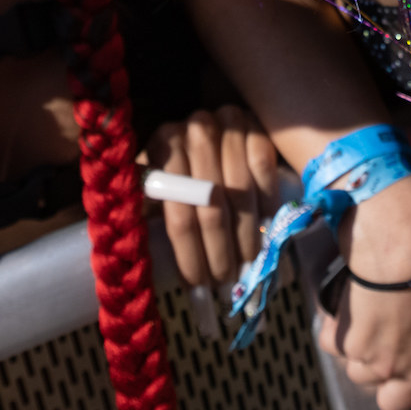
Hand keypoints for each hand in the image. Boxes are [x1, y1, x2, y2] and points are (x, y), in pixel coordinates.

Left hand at [151, 105, 278, 287]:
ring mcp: (228, 124)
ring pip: (240, 191)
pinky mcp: (256, 126)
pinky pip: (263, 170)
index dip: (189, 254)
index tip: (198, 285)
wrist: (211, 130)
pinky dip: (267, 203)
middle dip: (219, 251)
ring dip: (246, 234)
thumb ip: (146, 212)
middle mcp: (194, 130)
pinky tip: (267, 228)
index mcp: (162, 146)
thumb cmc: (178, 169)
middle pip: (210, 205)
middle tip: (226, 282)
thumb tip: (144, 256)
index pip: (178, 212)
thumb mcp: (155, 186)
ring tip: (247, 264)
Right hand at [320, 177, 410, 409]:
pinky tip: (346, 304)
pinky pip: (334, 346)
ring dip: (359, 352)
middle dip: (386, 384)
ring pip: (359, 374)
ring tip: (367, 314)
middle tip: (384, 354)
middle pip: (393, 402)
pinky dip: (336, 329)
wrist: (408, 242)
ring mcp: (382, 361)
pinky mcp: (350, 344)